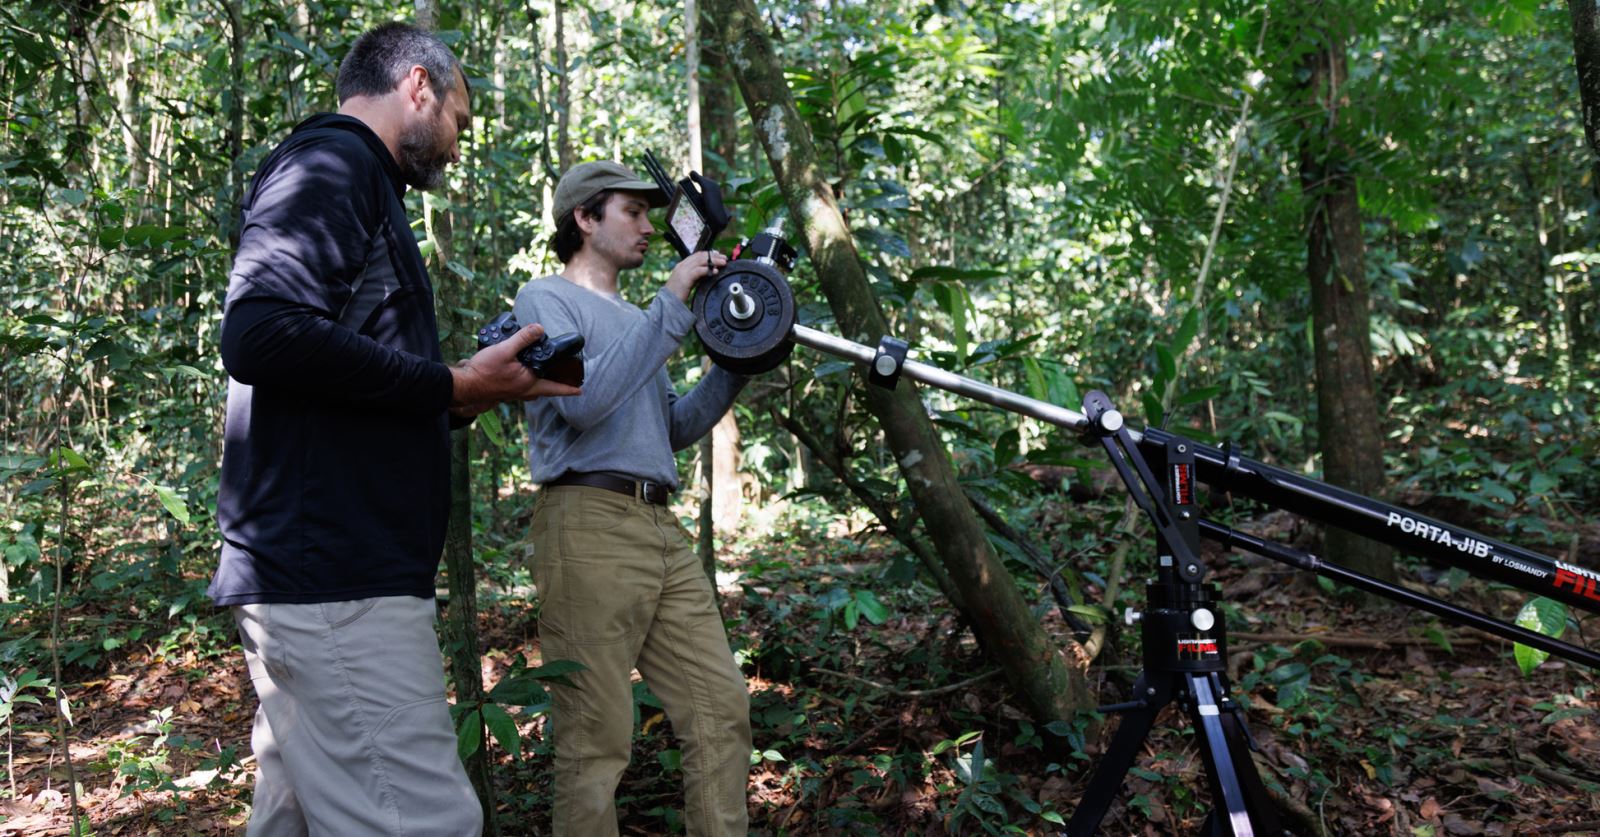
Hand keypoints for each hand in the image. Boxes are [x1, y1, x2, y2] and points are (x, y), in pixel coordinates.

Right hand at [450, 323, 582, 405]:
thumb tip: (539, 328)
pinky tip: (521, 371)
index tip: (580, 390)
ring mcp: (512, 392)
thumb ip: (523, 338)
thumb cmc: (484, 370)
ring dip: (541, 385)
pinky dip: (526, 380)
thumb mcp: (505, 349)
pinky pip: (520, 387)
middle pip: (545, 391)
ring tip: (545, 377)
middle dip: (556, 387)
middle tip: (566, 384)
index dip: (568, 389)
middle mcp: (522, 391)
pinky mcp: (503, 389)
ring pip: (532, 390)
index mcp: (528, 383)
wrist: (465, 383)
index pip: (554, 388)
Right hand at [664, 249, 728, 302]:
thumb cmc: (677, 295)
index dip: (709, 254)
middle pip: (701, 256)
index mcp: (682, 265)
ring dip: (714, 261)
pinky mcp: (685, 278)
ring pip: (701, 261)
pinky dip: (708, 270)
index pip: (697, 255)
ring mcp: (683, 271)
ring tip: (723, 263)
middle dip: (714, 256)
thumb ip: (696, 276)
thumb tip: (709, 272)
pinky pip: (698, 271)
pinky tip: (715, 272)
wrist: (667, 303)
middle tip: (724, 258)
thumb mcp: (688, 282)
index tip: (719, 256)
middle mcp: (682, 266)